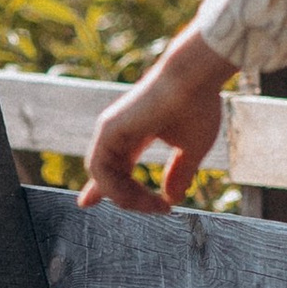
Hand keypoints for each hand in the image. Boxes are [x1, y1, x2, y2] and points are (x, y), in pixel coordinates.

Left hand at [79, 27, 229, 212]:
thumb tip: (172, 199)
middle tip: (159, 209)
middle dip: (129, 200)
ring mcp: (111, 129)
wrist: (196, 78)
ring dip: (127, 198)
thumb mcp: (193, 148)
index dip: (103, 188)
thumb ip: (180, 173)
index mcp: (137, 133)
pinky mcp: (108, 129)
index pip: (115, 165)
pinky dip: (114, 188)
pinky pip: (99, 169)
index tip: (87, 204)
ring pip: (103, 177)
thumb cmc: (199, 106)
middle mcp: (119, 132)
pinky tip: (138, 196)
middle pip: (108, 176)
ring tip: (155, 205)